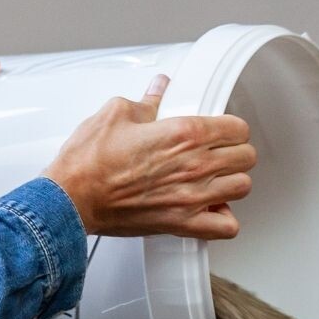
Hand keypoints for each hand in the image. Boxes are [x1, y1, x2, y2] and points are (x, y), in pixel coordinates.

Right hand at [44, 76, 255, 238]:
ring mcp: (191, 196)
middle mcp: (194, 165)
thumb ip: (147, 101)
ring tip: (217, 179)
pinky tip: (211, 209)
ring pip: (242, 187)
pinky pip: (226, 227)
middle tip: (220, 153)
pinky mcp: (182, 223)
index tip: (222, 131)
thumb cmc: (89, 161)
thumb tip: (158, 90)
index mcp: (183, 133)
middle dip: (235, 152)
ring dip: (232, 182)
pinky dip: (223, 219)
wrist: (72, 197)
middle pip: (246, 157)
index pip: (237, 128)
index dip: (231, 128)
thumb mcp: (116, 113)